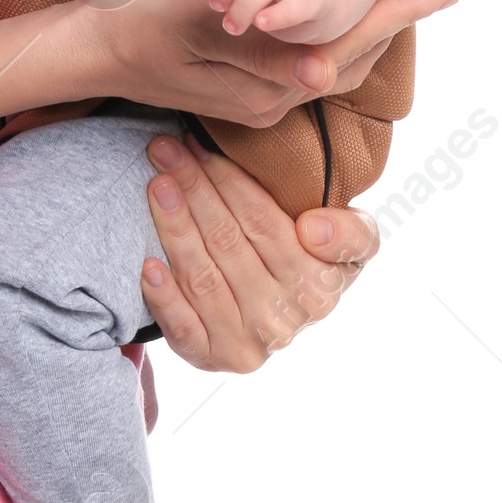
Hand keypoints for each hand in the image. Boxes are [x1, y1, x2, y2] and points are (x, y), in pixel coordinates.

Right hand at [77, 0, 455, 133]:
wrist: (88, 50)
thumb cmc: (133, 26)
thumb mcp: (192, 30)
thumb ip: (259, 52)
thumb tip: (321, 73)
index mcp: (265, 87)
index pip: (349, 44)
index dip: (400, 9)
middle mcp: (272, 98)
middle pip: (356, 50)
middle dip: (403, 9)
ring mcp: (260, 94)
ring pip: (339, 56)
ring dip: (380, 19)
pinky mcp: (246, 83)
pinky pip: (314, 59)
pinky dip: (345, 31)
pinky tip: (355, 16)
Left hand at [140, 134, 380, 370]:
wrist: (284, 310)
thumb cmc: (314, 256)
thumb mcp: (354, 241)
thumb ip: (352, 233)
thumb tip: (312, 228)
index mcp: (321, 287)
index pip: (264, 223)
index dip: (229, 181)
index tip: (199, 144)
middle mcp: (286, 320)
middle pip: (227, 242)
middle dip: (192, 188)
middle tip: (164, 149)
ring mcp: (248, 343)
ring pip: (202, 276)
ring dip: (174, 227)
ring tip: (156, 183)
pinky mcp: (213, 358)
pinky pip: (183, 328)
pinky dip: (164, 297)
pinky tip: (148, 264)